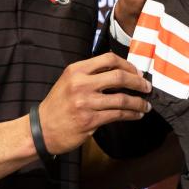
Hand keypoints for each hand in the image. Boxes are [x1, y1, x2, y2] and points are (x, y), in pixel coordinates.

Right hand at [36, 53, 152, 154]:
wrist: (41, 129)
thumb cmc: (58, 105)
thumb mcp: (69, 81)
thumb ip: (91, 75)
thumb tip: (121, 73)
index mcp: (76, 70)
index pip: (109, 59)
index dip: (128, 65)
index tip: (137, 72)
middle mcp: (81, 84)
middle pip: (119, 76)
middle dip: (138, 82)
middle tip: (147, 87)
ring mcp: (85, 102)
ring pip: (122, 98)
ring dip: (138, 102)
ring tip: (145, 105)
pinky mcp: (90, 120)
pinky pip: (118, 114)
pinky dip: (131, 114)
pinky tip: (136, 114)